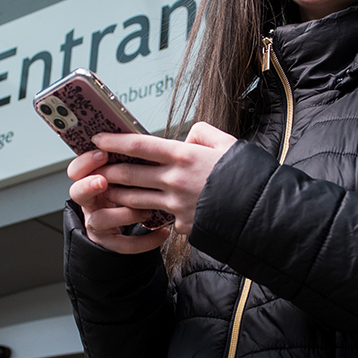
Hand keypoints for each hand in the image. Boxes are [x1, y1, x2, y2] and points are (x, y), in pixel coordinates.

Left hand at [66, 122, 237, 251]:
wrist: (262, 212)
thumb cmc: (246, 173)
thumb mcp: (226, 143)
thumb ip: (202, 133)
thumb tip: (186, 136)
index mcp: (185, 155)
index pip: (140, 145)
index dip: (115, 141)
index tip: (98, 138)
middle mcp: (175, 180)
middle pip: (130, 173)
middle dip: (108, 170)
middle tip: (95, 167)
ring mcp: (176, 205)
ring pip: (135, 199)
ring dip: (117, 193)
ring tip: (107, 188)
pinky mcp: (182, 224)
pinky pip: (159, 216)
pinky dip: (147, 212)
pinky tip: (138, 211)